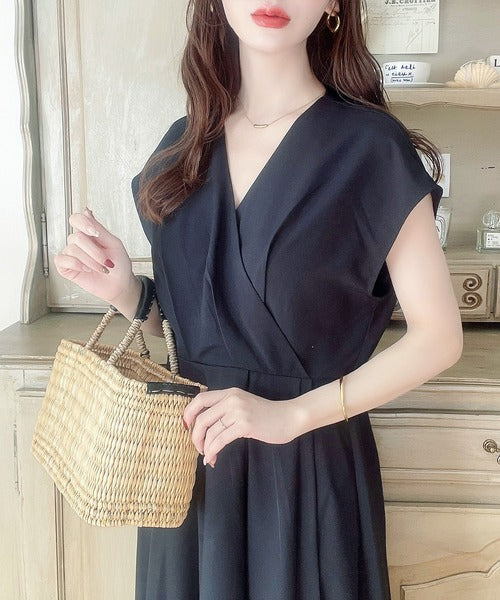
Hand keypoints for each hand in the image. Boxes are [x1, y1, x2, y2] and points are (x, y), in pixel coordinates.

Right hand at [53, 207, 136, 304]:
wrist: (120, 285)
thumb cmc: (119, 265)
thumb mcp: (113, 243)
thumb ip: (99, 228)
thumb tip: (86, 212)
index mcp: (90, 234)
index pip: (76, 219)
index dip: (83, 224)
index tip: (94, 233)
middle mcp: (79, 242)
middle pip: (77, 237)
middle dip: (94, 252)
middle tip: (105, 261)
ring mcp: (71, 254)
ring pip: (72, 250)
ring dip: (90, 262)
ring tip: (101, 268)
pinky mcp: (65, 267)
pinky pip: (62, 260)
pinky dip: (77, 265)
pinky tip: (86, 270)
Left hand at [182, 387, 299, 467]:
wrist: (289, 417)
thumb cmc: (267, 415)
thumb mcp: (244, 405)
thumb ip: (227, 409)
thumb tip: (205, 426)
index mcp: (230, 393)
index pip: (200, 399)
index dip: (189, 413)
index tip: (186, 427)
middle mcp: (232, 399)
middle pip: (202, 418)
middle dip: (195, 436)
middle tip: (198, 448)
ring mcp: (238, 411)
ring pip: (210, 431)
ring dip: (205, 447)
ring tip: (208, 457)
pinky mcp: (244, 424)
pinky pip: (220, 439)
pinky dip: (213, 451)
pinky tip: (213, 459)